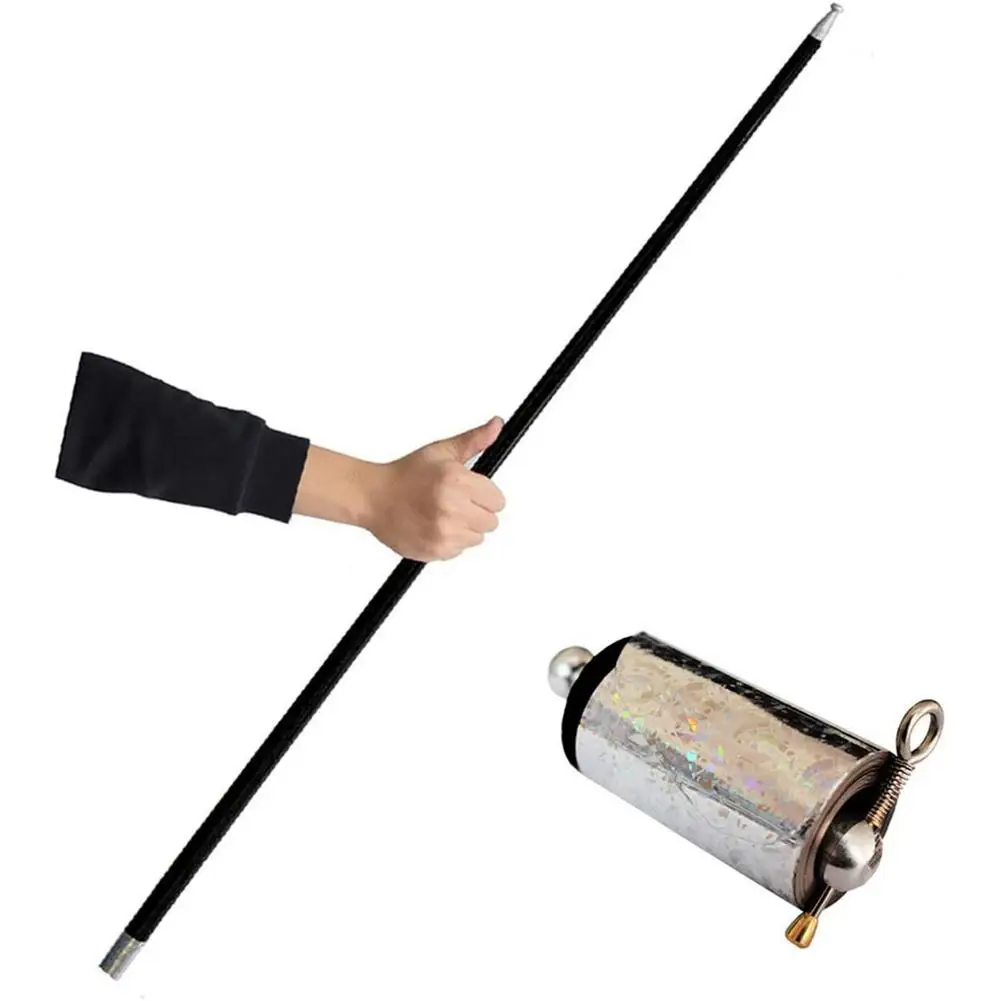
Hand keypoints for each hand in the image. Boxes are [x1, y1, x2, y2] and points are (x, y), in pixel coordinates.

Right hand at [362, 417, 505, 560]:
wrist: (372, 497)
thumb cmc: (405, 474)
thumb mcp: (441, 451)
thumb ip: (474, 440)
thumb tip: (496, 425)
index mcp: (457, 482)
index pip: (498, 501)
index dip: (486, 496)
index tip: (473, 493)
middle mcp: (452, 509)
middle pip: (491, 522)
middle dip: (477, 512)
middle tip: (456, 503)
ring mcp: (444, 532)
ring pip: (477, 538)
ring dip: (464, 528)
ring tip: (442, 514)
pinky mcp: (435, 551)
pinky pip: (458, 551)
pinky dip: (449, 542)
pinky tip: (433, 526)